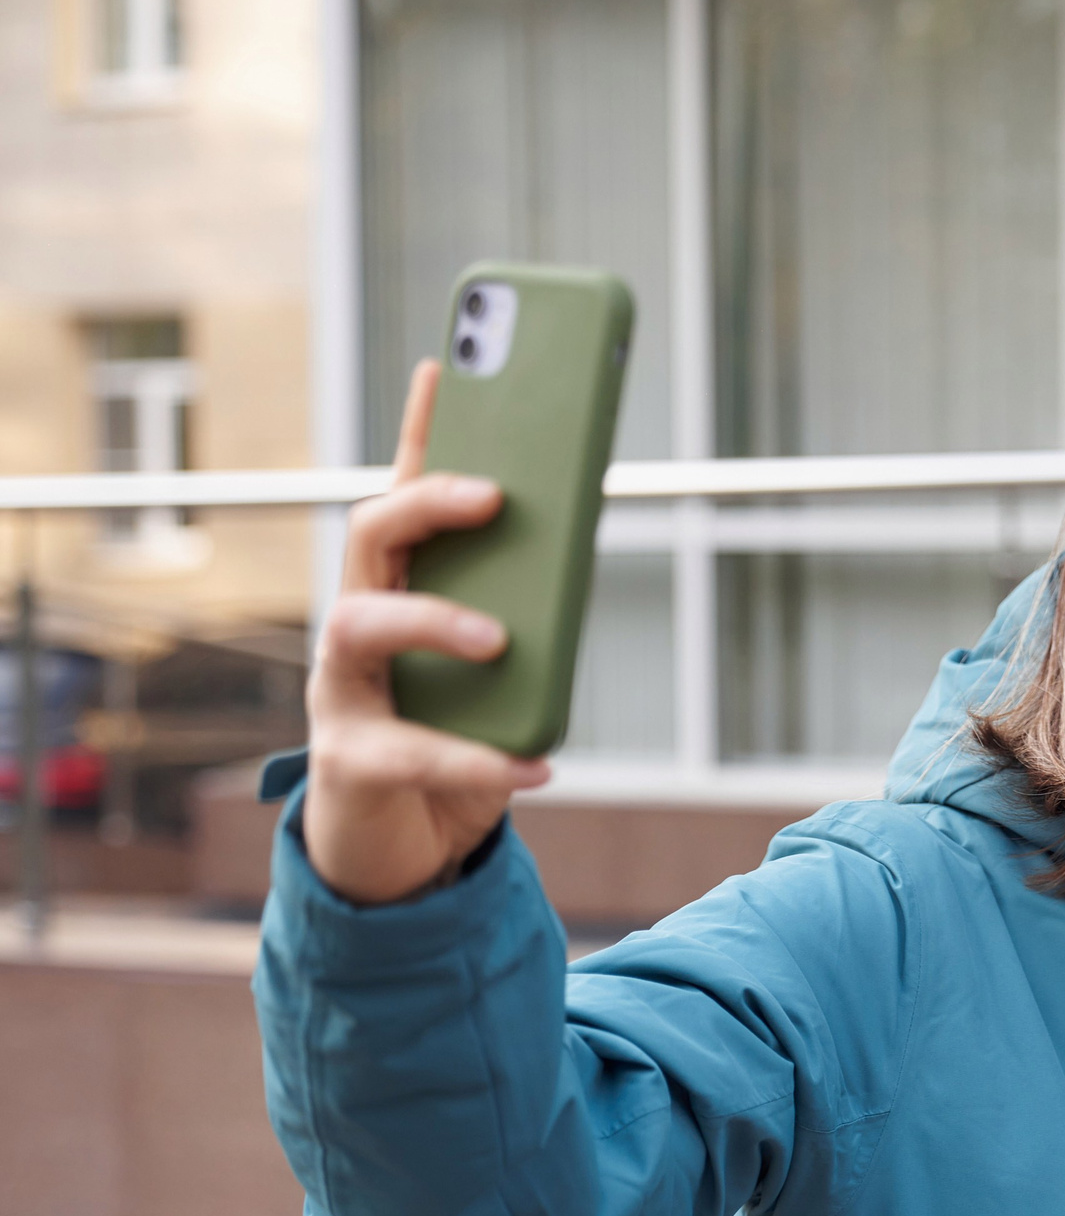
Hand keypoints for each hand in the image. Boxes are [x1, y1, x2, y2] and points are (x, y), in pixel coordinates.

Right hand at [303, 359, 549, 904]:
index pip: (400, 494)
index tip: (445, 365)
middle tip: (497, 495)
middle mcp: (355, 626)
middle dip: (427, 503)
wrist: (406, 850)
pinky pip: (409, 751)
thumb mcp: (500, 673)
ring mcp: (340, 691)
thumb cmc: (453, 741)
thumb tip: (573, 549)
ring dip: (434, 622)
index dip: (419, 431)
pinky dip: (479, 759)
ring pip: (359, 626)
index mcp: (395, 592)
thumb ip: (526, 616)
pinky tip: (537, 763)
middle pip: (367, 535)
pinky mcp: (349, 761)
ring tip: (500, 640)